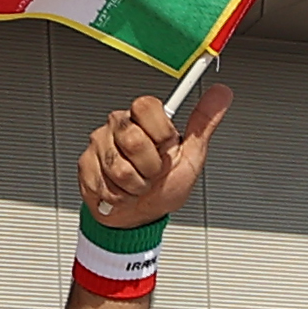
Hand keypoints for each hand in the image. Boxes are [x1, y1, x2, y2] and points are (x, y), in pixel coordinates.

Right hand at [74, 83, 232, 230]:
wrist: (140, 215)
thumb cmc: (165, 185)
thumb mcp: (192, 155)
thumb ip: (203, 124)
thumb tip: (221, 93)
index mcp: (144, 119)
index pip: (146, 105)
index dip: (160, 133)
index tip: (166, 146)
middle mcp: (119, 126)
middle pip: (133, 139)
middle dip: (150, 167)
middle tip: (153, 172)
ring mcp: (99, 144)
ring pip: (119, 167)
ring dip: (136, 185)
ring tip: (139, 183)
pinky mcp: (85, 165)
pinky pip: (105, 184)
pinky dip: (120, 196)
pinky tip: (123, 191)